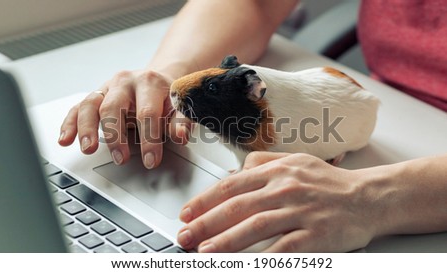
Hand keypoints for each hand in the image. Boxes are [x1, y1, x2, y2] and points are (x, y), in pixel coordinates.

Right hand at [58, 69, 191, 167]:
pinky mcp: (96, 96)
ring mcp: (107, 88)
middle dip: (115, 136)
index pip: (147, 112)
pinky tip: (65, 140)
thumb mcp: (180, 107)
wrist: (157, 80)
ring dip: (86, 129)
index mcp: (149, 82)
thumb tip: (181, 136)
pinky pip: (78, 108)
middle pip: (113, 107)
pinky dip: (70, 124)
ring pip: (90, 105)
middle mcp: (125, 82)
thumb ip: (181, 122)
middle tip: (121, 159)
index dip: (149, 139)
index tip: (151, 161)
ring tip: (88, 149)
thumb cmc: (167, 97)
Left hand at [177, 152, 377, 251]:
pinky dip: (261, 258)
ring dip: (226, 240)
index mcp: (278, 170)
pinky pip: (283, 248)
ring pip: (255, 226)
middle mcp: (286, 187)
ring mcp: (301, 210)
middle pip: (237, 206)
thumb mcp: (294, 160)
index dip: (205, 200)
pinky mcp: (316, 234)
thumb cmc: (328, 182)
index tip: (186, 213)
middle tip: (185, 236)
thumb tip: (234, 172)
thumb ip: (262, 162)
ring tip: (204, 251)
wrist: (369, 197)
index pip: (232, 185)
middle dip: (206, 222)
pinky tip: (245, 265)